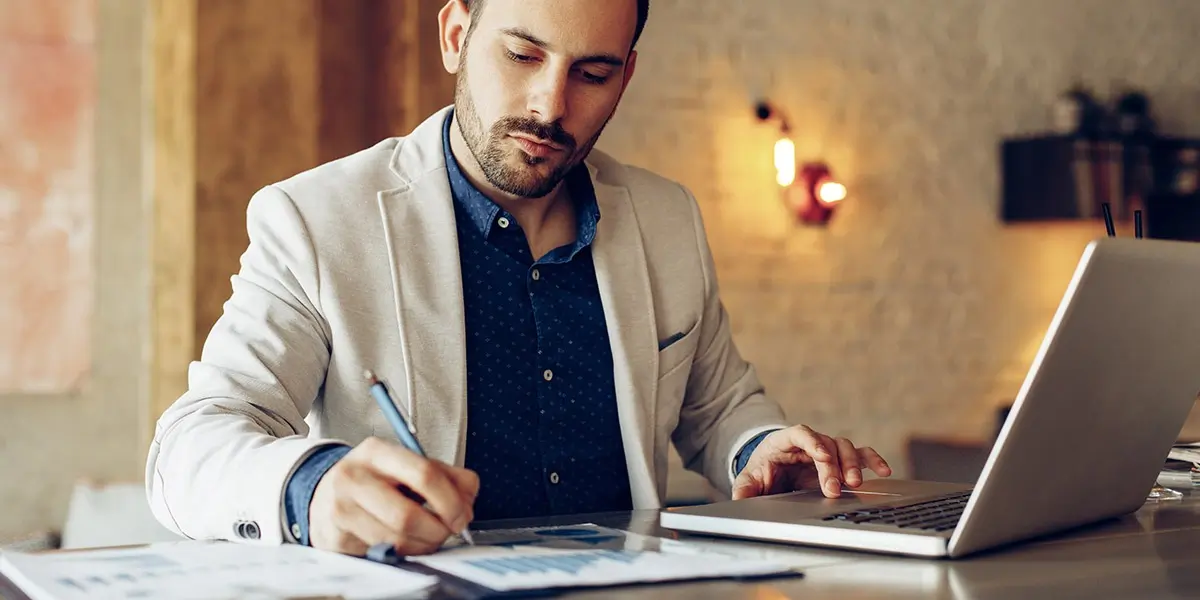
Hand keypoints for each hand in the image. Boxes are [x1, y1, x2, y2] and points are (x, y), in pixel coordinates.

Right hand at [309, 437, 478, 555]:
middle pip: (408, 515)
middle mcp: (353, 477)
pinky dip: (404, 553)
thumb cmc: (375, 480)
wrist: (324, 495)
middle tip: (449, 531)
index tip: (463, 515)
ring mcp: (340, 509)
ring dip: (423, 545)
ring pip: (396, 539)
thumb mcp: (407, 465)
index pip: (424, 474)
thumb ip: (446, 475)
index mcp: (376, 452)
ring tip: (430, 538)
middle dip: (438, 530)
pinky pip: (382, 553)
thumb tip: (468, 498)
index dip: (451, 501)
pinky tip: (406, 543)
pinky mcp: (335, 538)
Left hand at [732, 425, 891, 499]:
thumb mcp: (749, 478)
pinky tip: (883, 471)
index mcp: (785, 440)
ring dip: (851, 465)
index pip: (800, 433)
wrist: (771, 468)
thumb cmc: (762, 469)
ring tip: (854, 484)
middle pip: (826, 445)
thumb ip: (745, 488)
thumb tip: (740, 499)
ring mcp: (827, 450)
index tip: (820, 455)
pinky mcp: (839, 461)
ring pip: (845, 448)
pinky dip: (872, 461)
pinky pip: (859, 456)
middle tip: (833, 488)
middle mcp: (810, 442)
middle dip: (831, 466)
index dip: (812, 441)